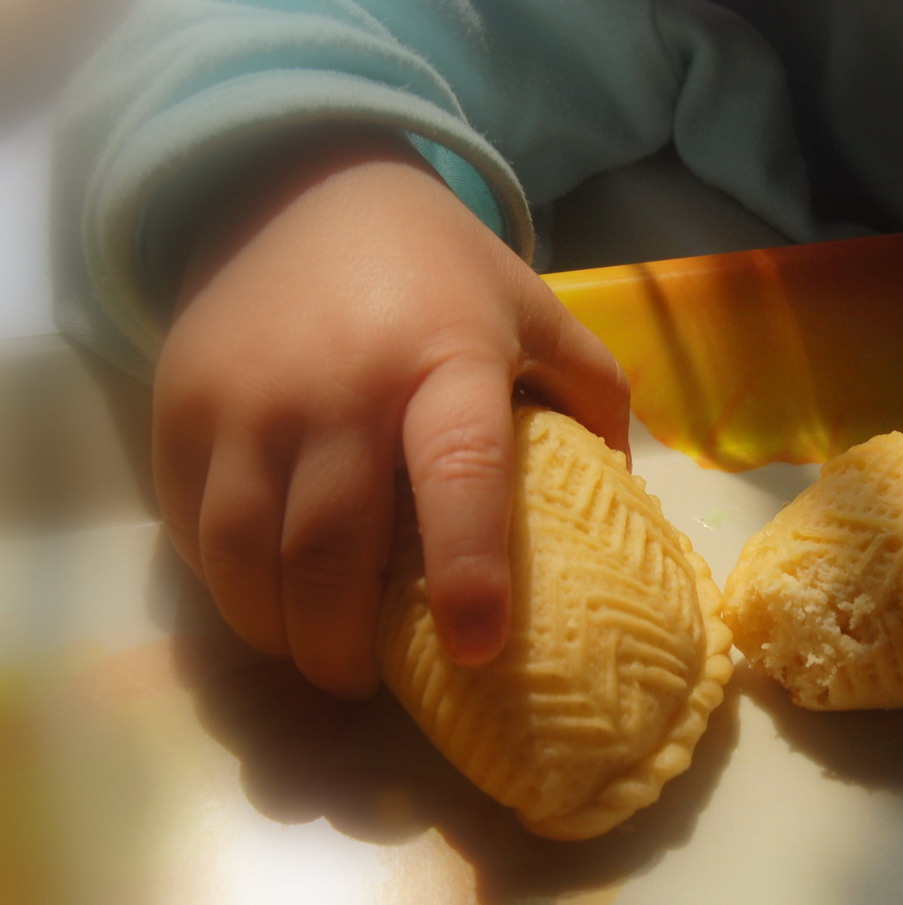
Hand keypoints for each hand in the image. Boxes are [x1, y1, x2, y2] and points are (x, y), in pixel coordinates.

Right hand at [154, 128, 628, 698]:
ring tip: (310, 655)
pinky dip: (224, 582)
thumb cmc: (439, 270)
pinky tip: (260, 596)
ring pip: (244, 553)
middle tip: (363, 686)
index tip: (480, 647)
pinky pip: (192, 525)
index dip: (470, 569)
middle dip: (342, 645)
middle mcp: (338, 382)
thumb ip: (592, 391)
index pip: (460, 473)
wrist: (301, 188)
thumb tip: (626, 498)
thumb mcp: (534, 308)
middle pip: (329, 547)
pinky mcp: (179, 405)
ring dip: (276, 631)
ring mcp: (246, 396)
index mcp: (444, 358)